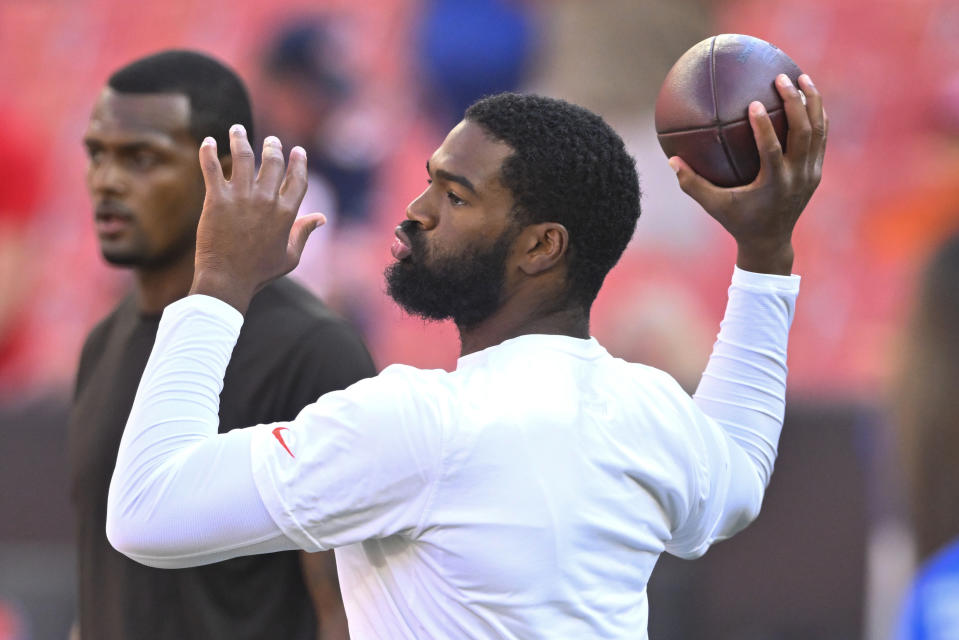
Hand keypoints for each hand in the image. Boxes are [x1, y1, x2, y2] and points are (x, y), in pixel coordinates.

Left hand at [190, 125, 325, 312]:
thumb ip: (304, 233)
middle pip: (273, 163)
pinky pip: (212, 168)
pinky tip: (208, 142)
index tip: (297, 151)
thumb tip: (320, 218)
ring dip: (241, 138)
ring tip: (237, 129)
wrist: (227, 280)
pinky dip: (208, 152)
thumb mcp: (290, 256)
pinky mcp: (217, 200)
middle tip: (271, 141)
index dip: (299, 162)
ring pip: (243, 157)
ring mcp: (241, 198)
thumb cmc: (259, 273)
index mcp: (286, 214)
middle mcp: (266, 201)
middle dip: (273, 147)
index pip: (297, 179)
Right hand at [669, 74, 826, 274]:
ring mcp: (810, 173)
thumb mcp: (714, 206)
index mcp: (774, 184)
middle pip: (803, 133)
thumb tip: (671, 160)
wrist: (771, 241)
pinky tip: (807, 97)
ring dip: (812, 102)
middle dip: (794, 102)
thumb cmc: (738, 221)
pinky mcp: (816, 171)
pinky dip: (817, 115)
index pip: (771, 150)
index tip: (754, 103)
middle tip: (781, 78)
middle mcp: (797, 177)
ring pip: (818, 131)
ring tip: (801, 77)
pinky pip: (821, 137)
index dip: (764, 126)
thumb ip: (693, 184)